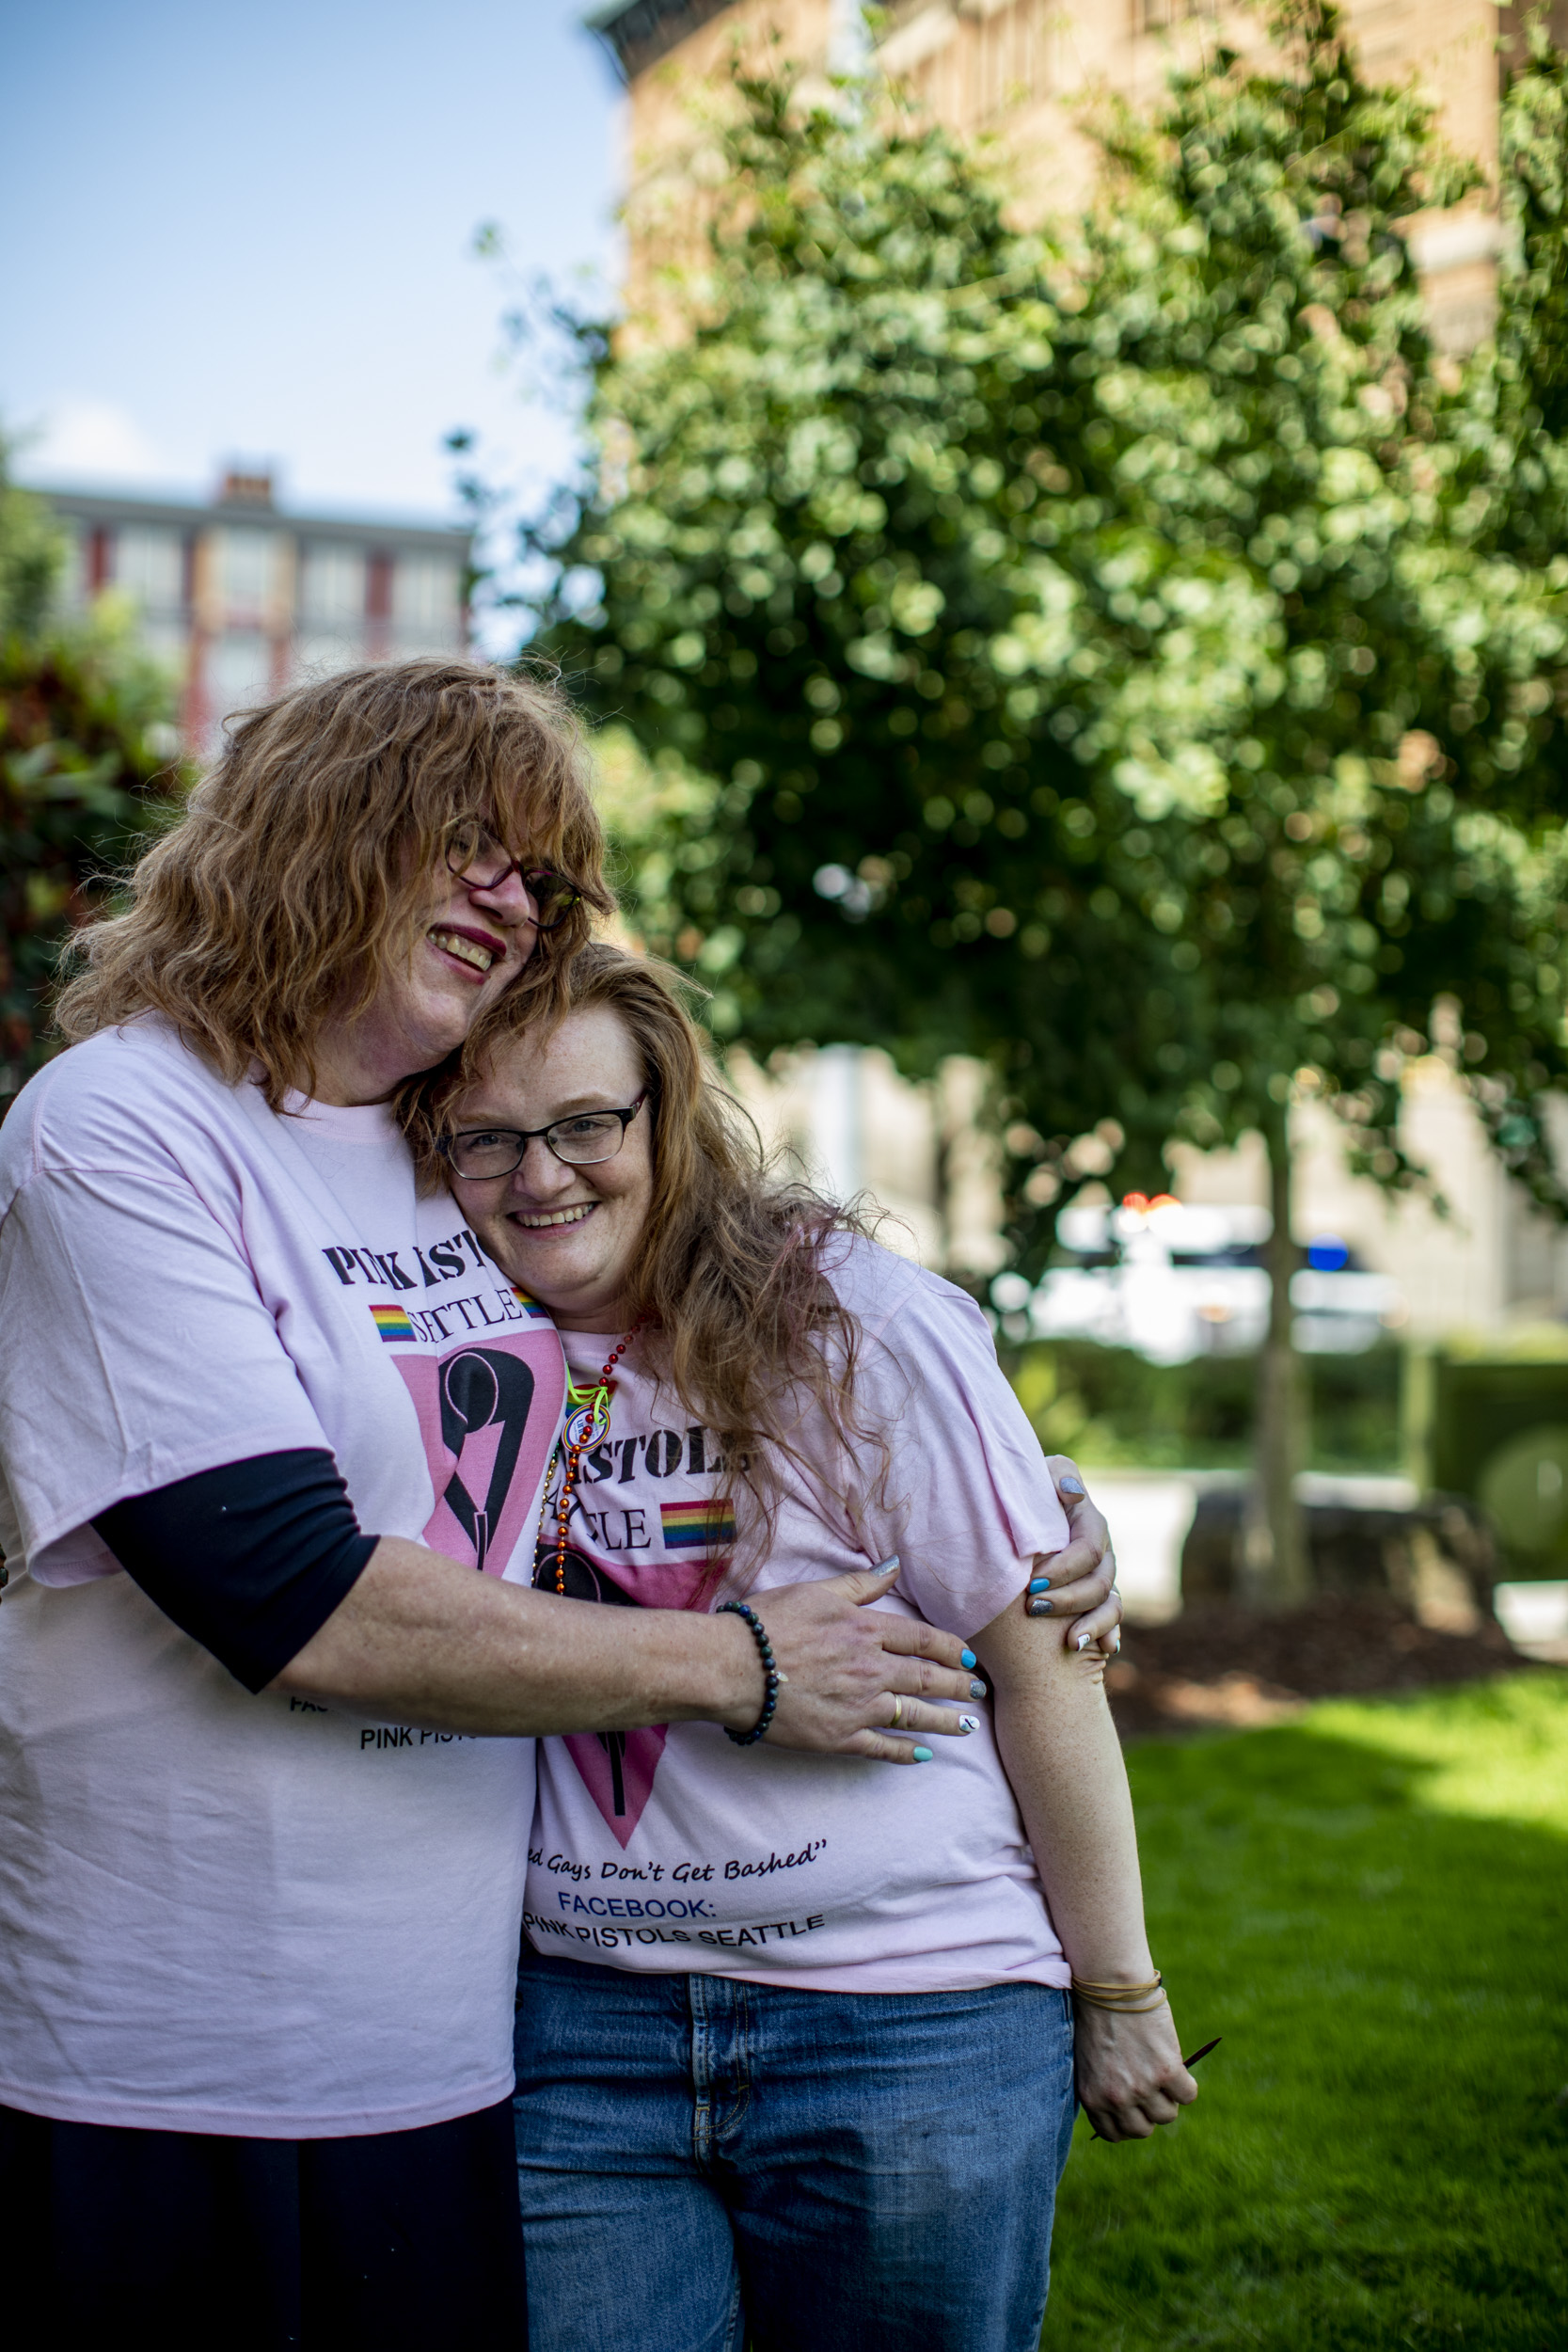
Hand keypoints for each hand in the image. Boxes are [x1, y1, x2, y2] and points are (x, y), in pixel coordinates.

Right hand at [736, 1561, 979, 1764]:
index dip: (950, 1649)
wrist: (732, 1668)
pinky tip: (924, 1755)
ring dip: (945, 1720)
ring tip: (968, 1726)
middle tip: (981, 1693)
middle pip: (927, 1678)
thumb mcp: (816, 1591)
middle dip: (959, 1686)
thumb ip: (860, 1583)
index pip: (922, 1640)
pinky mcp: (840, 1738)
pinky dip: (906, 1752)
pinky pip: (882, 1747)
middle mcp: (871, 1669)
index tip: (969, 1657)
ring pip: (914, 1714)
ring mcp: (858, 1706)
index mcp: (866, 1630)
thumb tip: (895, 1565)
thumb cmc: (766, 1624)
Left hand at [1026, 1457, 1121, 1653]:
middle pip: (1099, 1581)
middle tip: (1033, 1609)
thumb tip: (1072, 1493)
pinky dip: (1108, 1634)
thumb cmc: (1018, 1494)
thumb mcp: (1034, 1479)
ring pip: (1110, 1603)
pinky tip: (1104, 1649)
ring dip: (1091, 1624)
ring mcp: (1101, 1572)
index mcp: (1088, 1520)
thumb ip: (1055, 1478)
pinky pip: (1112, 1618)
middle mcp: (1100, 1547)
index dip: (1064, 1568)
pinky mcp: (1097, 1595)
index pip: (1087, 1550)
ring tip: (1070, 1641)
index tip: (1031, 1581)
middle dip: (1069, 1599)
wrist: (1010, 1516)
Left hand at [1072, 1997, 1197, 2140]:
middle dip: (1149, 2113)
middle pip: (1144, 2130)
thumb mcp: (1090, 2059)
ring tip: (1161, 2071)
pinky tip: (1176, 2065)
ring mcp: (1143, 2087)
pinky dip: (1187, 2085)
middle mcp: (1117, 2098)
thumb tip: (1129, 2106)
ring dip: (1169, 2098)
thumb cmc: (1099, 2014)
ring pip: (1167, 2115)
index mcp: (1093, 2097)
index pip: (1115, 2134)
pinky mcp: (1167, 2071)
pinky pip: (1188, 2095)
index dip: (1128, 2123)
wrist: (1112, 1985)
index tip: (1135, 2110)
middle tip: (1151, 2089)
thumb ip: (1104, 2086)